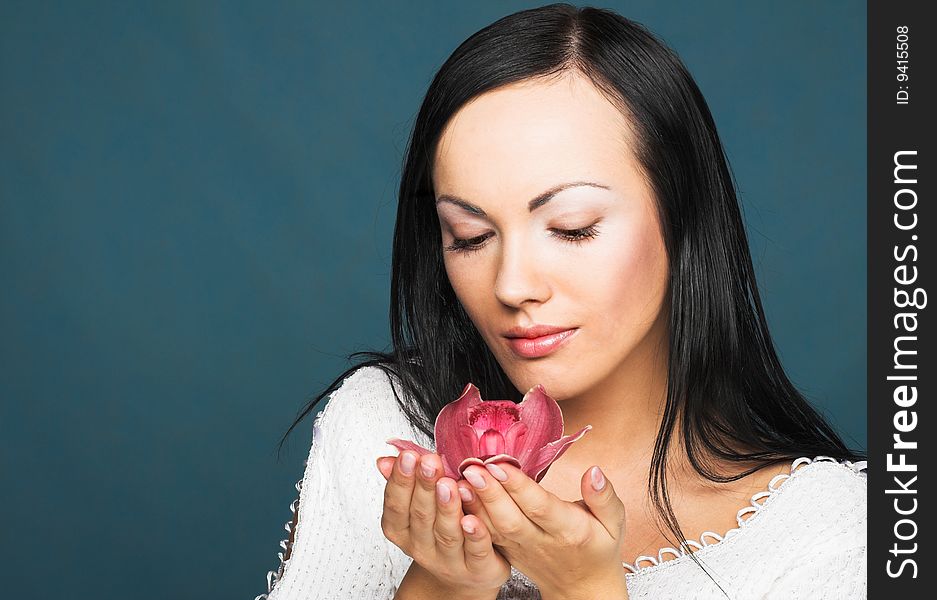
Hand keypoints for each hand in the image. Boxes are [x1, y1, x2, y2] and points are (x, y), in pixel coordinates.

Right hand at [375, 452, 510, 595]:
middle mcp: (422, 547)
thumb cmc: (440, 534)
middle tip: (429, 462)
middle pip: (421, 516)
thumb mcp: (418, 508)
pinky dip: (474, 535)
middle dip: (424, 486)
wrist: (464, 576)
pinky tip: (473, 519)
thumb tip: (384, 460)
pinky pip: (475, 552)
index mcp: (404, 531)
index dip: (401, 481)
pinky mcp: (477, 569)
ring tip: (448, 483)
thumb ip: (404, 483)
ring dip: (447, 507)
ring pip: (447, 533)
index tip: (408, 455)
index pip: (396, 506)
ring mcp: (449, 561)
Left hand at [455, 462, 626, 598]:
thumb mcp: (614, 522)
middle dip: (489, 493)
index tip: (501, 465)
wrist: (582, 588)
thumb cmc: (599, 548)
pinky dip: (471, 516)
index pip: (540, 508)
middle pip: (510, 518)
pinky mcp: (507, 551)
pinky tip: (458, 497)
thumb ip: (604, 497)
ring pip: (494, 528)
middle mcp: (541, 541)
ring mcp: (521, 549)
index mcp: (569, 530)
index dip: (519, 487)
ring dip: (475, 504)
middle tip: (472, 468)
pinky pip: (487, 535)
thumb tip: (593, 471)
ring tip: (458, 479)